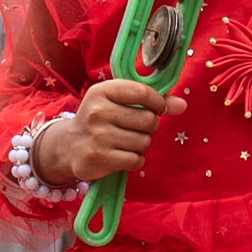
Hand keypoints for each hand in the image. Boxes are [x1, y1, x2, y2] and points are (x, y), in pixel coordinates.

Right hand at [25, 67, 177, 192]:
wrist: (69, 145)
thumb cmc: (101, 120)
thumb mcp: (120, 102)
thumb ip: (153, 101)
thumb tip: (182, 104)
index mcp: (102, 91)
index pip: (143, 92)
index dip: (158, 103)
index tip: (158, 109)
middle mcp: (97, 111)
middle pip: (148, 120)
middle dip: (150, 127)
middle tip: (136, 129)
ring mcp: (97, 135)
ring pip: (144, 142)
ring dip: (141, 145)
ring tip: (126, 142)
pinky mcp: (98, 157)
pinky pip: (135, 160)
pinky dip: (134, 160)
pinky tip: (122, 155)